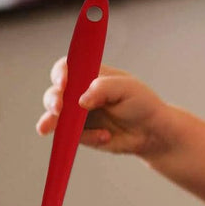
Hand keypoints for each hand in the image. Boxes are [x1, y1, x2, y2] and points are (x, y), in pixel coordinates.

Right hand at [36, 60, 172, 156]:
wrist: (152, 132)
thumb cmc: (142, 104)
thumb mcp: (127, 89)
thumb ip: (103, 89)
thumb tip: (80, 101)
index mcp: (89, 75)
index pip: (66, 68)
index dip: (60, 74)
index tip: (64, 84)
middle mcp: (78, 93)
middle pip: (55, 93)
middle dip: (53, 100)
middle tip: (59, 109)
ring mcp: (77, 115)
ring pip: (54, 117)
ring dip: (53, 122)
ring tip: (54, 128)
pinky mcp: (81, 134)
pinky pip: (72, 137)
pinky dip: (86, 137)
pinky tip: (105, 136)